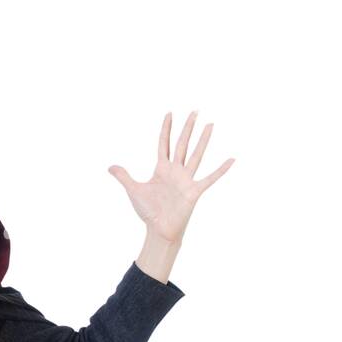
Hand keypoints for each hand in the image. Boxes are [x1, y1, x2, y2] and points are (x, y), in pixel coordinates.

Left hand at [109, 111, 234, 243]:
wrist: (159, 230)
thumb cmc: (148, 211)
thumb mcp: (133, 190)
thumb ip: (124, 177)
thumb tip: (109, 167)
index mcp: (161, 169)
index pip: (163, 144)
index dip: (166, 129)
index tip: (170, 113)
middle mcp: (175, 171)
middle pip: (182, 144)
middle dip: (187, 128)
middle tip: (195, 111)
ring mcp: (186, 180)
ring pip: (196, 155)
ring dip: (203, 140)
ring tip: (210, 124)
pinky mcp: (194, 191)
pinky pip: (210, 178)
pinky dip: (221, 170)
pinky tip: (231, 159)